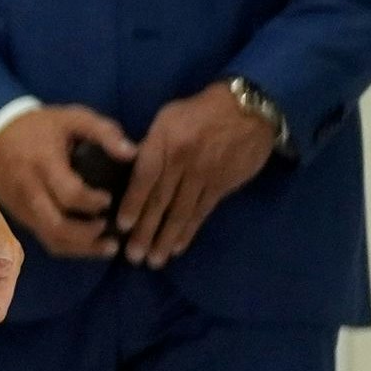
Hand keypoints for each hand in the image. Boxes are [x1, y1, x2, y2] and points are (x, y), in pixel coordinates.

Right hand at [0, 103, 134, 259]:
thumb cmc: (40, 127)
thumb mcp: (72, 118)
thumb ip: (104, 133)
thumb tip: (132, 154)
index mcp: (43, 164)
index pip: (68, 193)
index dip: (92, 203)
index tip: (110, 200)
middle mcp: (30, 191)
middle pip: (57, 226)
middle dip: (88, 235)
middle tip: (112, 230)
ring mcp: (22, 207)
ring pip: (50, 238)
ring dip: (81, 248)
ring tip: (108, 247)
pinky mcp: (20, 216)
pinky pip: (44, 239)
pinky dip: (69, 247)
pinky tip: (89, 245)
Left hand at [112, 83, 280, 268]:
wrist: (249, 109)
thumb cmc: (199, 112)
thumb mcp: (167, 118)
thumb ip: (150, 146)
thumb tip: (131, 173)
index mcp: (165, 142)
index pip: (144, 178)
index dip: (133, 204)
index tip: (121, 227)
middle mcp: (183, 161)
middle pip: (161, 201)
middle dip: (145, 231)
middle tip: (133, 256)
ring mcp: (204, 175)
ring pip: (181, 212)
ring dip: (166, 238)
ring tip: (153, 260)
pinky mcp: (222, 186)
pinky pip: (202, 212)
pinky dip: (189, 232)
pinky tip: (177, 247)